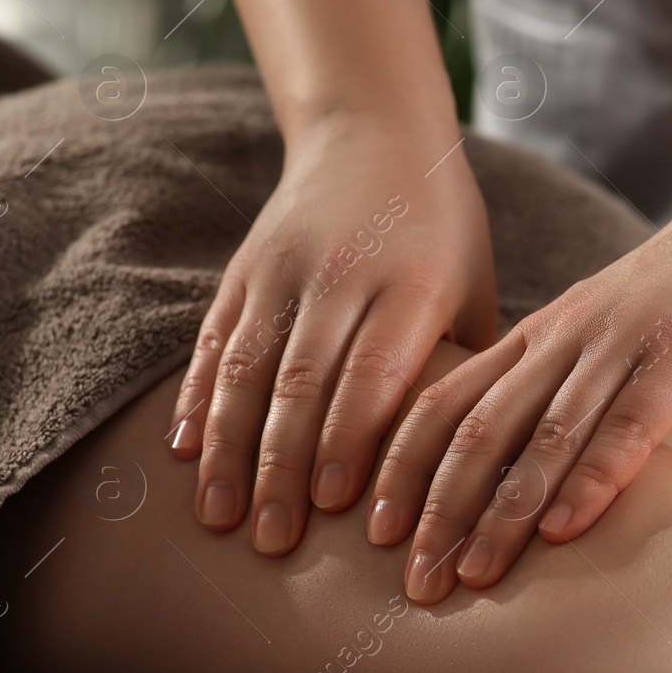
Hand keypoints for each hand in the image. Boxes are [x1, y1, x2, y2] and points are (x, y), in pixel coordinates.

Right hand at [168, 116, 497, 554]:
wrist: (374, 132)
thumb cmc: (444, 226)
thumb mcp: (475, 281)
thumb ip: (471, 364)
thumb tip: (487, 463)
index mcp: (411, 283)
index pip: (373, 373)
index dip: (348, 442)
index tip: (332, 509)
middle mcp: (342, 274)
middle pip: (302, 382)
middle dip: (283, 468)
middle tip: (271, 540)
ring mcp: (284, 269)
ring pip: (247, 368)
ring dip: (229, 449)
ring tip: (219, 518)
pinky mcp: (245, 268)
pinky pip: (214, 341)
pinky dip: (196, 399)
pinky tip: (184, 453)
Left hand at [367, 178, 671, 602]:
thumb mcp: (608, 336)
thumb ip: (567, 389)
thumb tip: (526, 468)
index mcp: (541, 335)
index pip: (445, 404)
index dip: (403, 470)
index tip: (373, 537)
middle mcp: (567, 338)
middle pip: (478, 428)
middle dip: (437, 509)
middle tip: (413, 580)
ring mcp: (624, 343)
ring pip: (544, 433)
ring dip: (503, 511)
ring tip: (474, 575)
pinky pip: (629, 422)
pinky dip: (592, 477)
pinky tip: (566, 529)